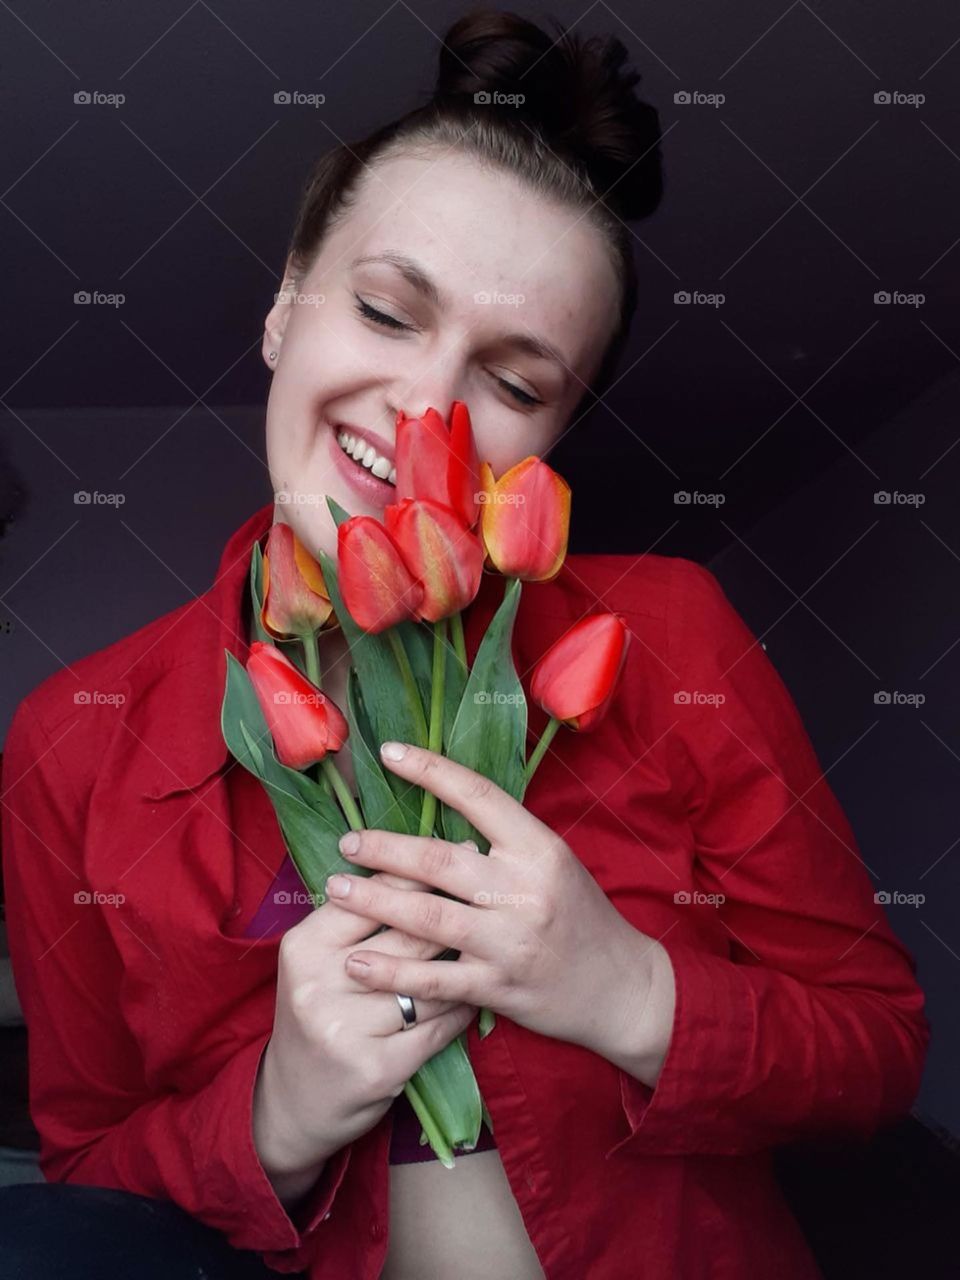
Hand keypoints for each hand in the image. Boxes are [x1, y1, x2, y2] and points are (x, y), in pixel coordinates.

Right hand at [253, 862, 475, 1182]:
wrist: (294, 1102)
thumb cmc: (318, 1013)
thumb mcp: (318, 962)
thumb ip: (356, 919)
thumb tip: (417, 861)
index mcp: (304, 947)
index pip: (369, 896)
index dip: (416, 871)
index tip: (456, 849)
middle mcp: (319, 984)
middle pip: (405, 936)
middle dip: (453, 913)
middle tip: (491, 891)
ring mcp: (346, 1029)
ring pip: (428, 983)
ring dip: (464, 965)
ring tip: (492, 941)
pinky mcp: (376, 1068)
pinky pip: (437, 1027)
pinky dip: (461, 1010)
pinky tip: (477, 995)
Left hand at [325, 741, 667, 1063]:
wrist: (620, 987)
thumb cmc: (580, 915)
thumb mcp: (553, 862)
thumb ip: (504, 841)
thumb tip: (440, 812)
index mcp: (539, 848)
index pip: (478, 795)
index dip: (430, 770)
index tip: (388, 752)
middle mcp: (524, 890)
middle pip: (439, 860)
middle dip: (384, 849)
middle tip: (346, 843)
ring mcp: (509, 941)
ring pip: (428, 917)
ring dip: (374, 902)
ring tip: (334, 889)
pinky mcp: (498, 986)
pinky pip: (433, 980)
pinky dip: (391, 972)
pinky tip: (356, 962)